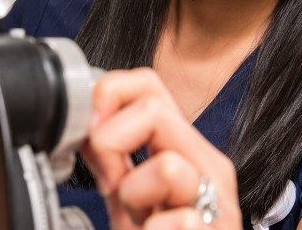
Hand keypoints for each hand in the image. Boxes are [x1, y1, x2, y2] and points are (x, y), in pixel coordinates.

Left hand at [83, 68, 240, 229]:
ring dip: (135, 197)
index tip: (89, 133)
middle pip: (154, 107)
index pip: (148, 85)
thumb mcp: (130, 196)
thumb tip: (84, 125)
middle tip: (110, 181)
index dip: (108, 96)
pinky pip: (177, 222)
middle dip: (111, 142)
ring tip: (141, 222)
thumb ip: (112, 159)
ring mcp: (218, 201)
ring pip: (166, 167)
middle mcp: (208, 166)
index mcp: (186, 148)